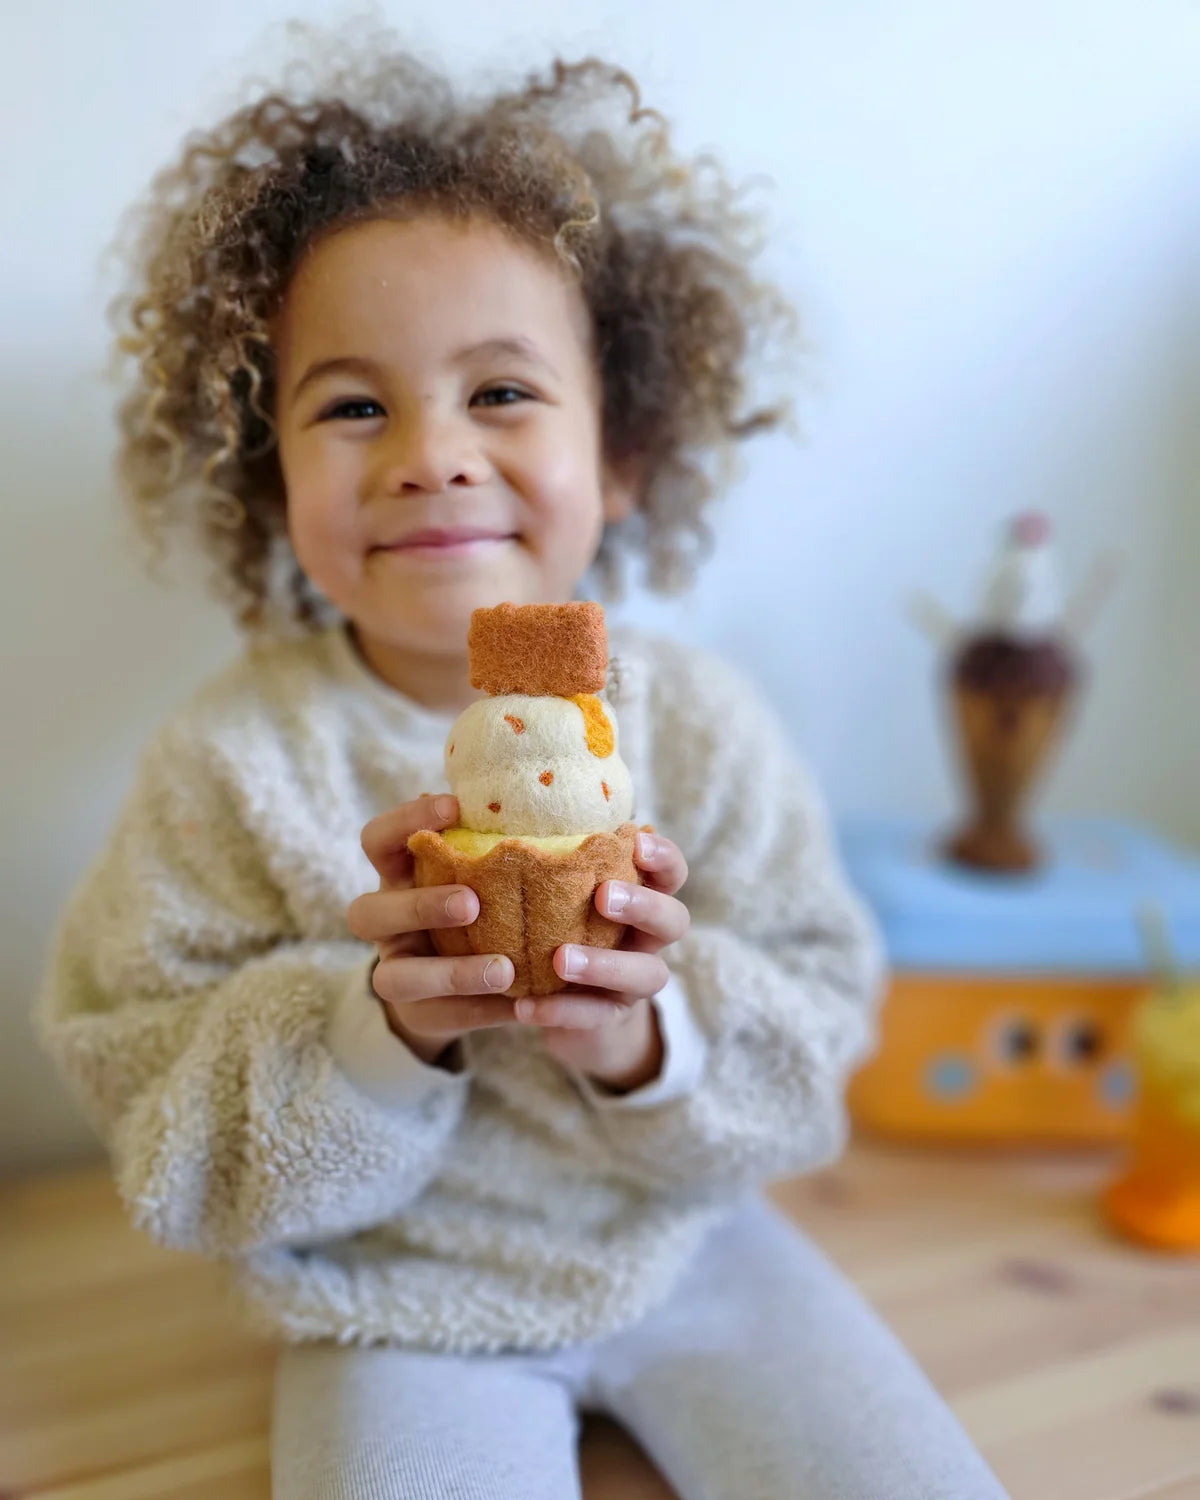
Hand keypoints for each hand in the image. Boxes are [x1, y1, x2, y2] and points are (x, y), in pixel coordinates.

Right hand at [347, 793, 517, 1067]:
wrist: (467, 981)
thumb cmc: (489, 903)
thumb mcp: (488, 873)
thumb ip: (506, 849)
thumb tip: (587, 815)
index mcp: (398, 876)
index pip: (377, 840)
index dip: (406, 821)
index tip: (455, 807)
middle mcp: (386, 922)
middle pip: (367, 913)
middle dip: (419, 906)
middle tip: (472, 902)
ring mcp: (395, 971)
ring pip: (393, 978)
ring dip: (451, 972)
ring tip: (505, 970)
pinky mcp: (417, 1015)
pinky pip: (440, 1016)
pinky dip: (481, 1009)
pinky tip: (521, 1004)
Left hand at [521, 831, 690, 1092]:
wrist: (563, 1004)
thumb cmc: (557, 924)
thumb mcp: (558, 891)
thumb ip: (547, 860)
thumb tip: (482, 806)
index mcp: (643, 897)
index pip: (671, 871)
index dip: (663, 857)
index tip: (635, 841)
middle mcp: (649, 938)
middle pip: (673, 920)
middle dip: (642, 906)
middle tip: (602, 896)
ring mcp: (636, 981)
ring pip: (645, 974)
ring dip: (603, 965)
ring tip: (559, 959)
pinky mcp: (611, 1017)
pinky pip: (595, 1016)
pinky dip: (562, 1012)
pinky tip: (525, 1007)